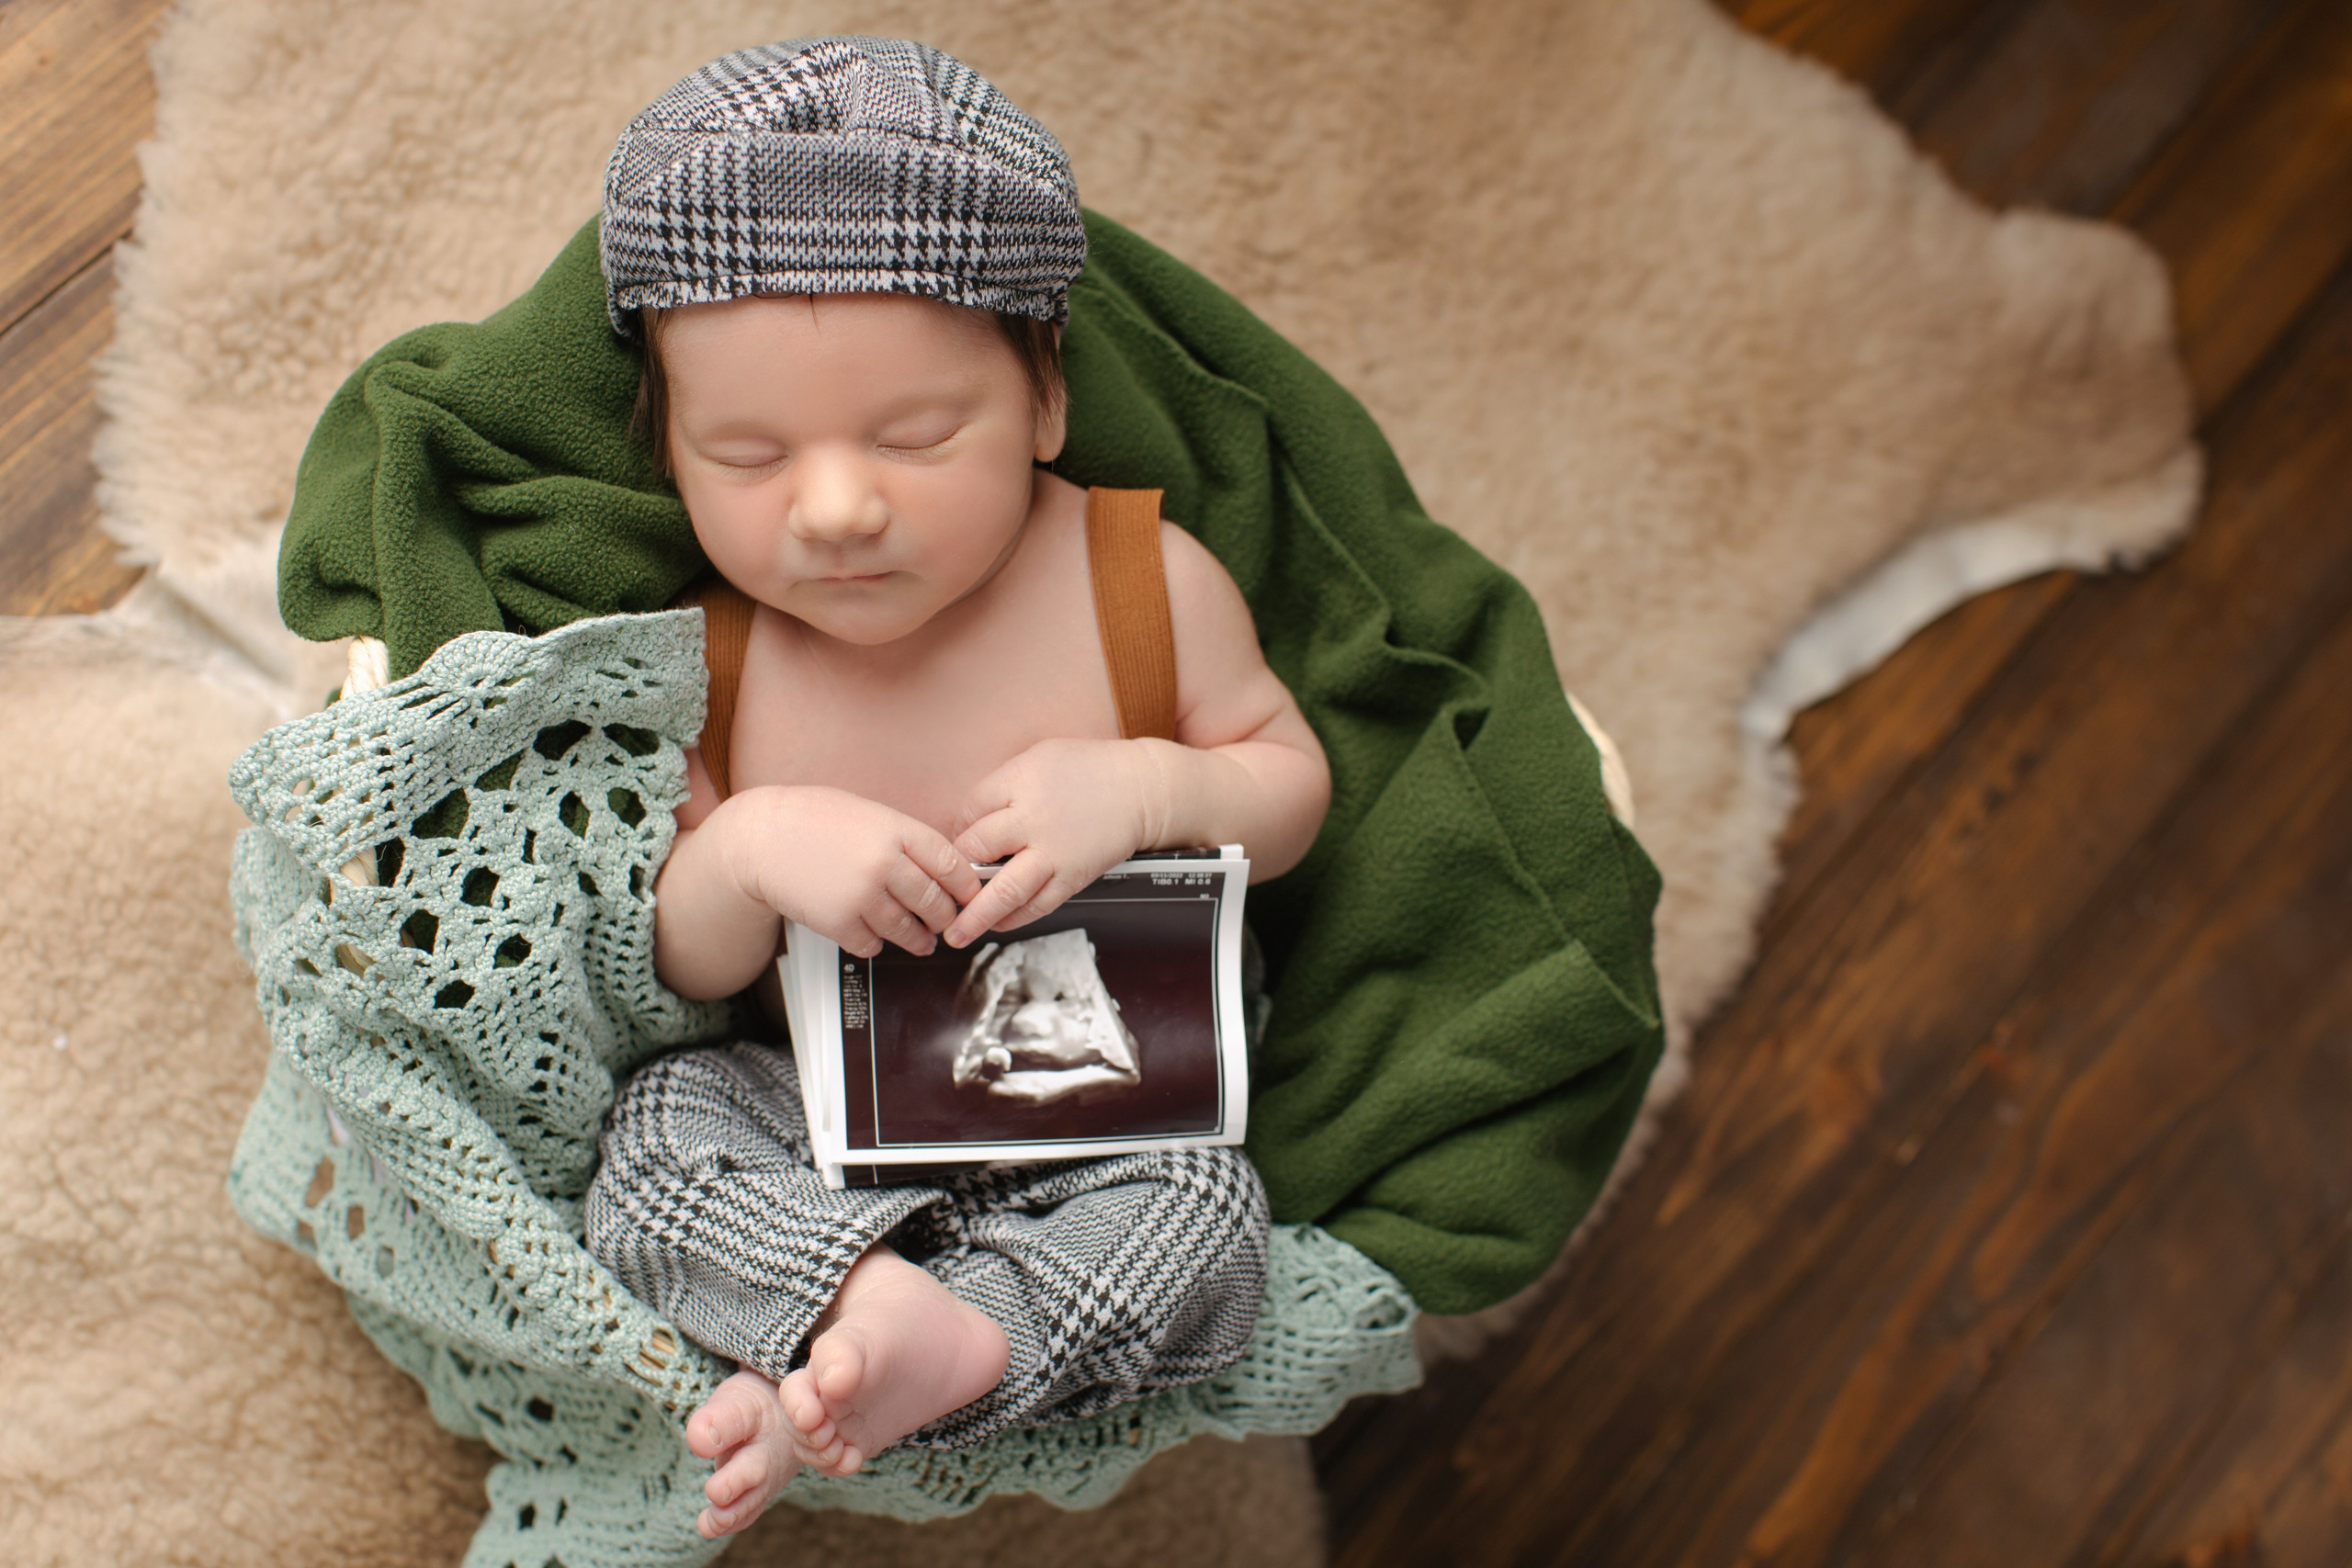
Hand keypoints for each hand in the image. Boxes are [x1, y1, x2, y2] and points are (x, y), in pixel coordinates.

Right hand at [728, 786, 981, 957]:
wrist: (761, 839)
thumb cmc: (812, 820)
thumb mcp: (867, 814)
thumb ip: (903, 839)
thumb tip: (943, 867)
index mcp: (897, 831)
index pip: (952, 865)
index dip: (967, 887)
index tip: (971, 897)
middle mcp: (884, 863)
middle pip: (935, 903)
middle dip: (945, 919)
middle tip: (946, 924)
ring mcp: (862, 895)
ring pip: (908, 931)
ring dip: (918, 940)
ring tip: (921, 942)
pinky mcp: (839, 922)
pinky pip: (873, 945)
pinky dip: (877, 944)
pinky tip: (874, 936)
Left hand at [944, 739, 1165, 945]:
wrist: (1142, 789)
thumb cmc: (1090, 770)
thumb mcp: (1038, 757)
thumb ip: (1003, 787)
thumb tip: (969, 822)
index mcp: (1020, 781)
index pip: (969, 811)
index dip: (958, 829)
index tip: (959, 841)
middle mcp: (1032, 818)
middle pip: (976, 848)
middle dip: (958, 868)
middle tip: (950, 882)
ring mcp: (1053, 852)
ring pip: (1003, 890)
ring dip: (975, 915)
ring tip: (956, 933)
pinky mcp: (1072, 877)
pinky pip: (1036, 906)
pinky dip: (1012, 919)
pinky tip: (997, 925)